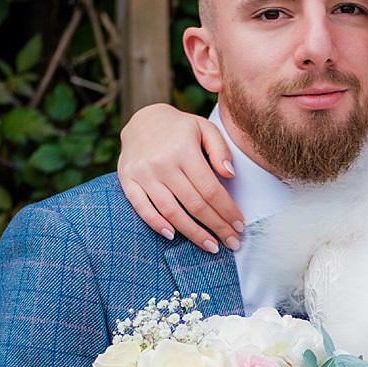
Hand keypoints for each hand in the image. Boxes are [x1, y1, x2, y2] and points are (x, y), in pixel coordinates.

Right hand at [117, 103, 241, 253]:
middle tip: (231, 243)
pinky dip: (157, 224)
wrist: (141, 120)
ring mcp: (143, 174)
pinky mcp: (127, 181)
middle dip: (216, 227)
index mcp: (184, 149)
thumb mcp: (204, 128)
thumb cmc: (179, 128)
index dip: (227, 211)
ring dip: (192, 233)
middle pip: (194, 204)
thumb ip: (219, 150)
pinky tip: (173, 236)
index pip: (210, 189)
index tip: (239, 226)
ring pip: (171, 211)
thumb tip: (229, 175)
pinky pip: (142, 208)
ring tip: (210, 246)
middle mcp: (162, 163)